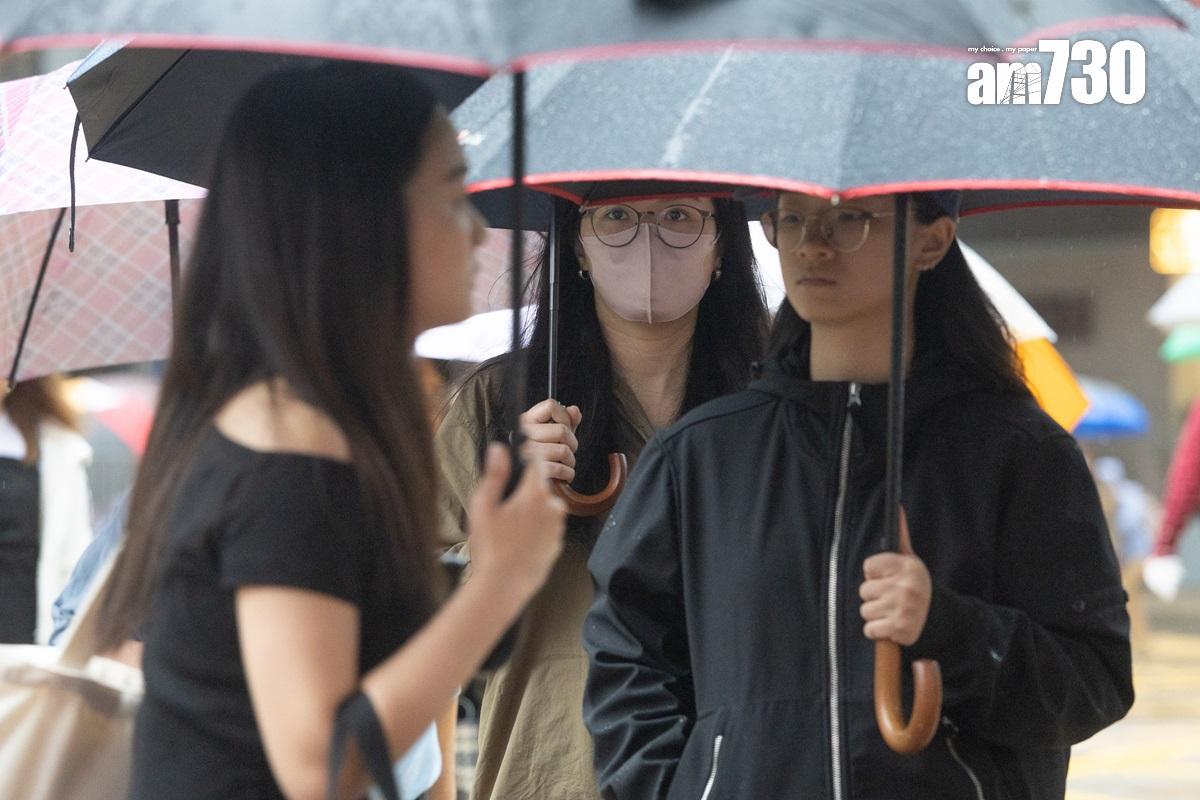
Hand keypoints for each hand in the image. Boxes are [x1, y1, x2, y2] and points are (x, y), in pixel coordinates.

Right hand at [467, 443, 566, 597]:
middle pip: (540, 487)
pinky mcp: (557, 546)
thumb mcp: (484, 506)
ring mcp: (557, 528)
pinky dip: (536, 530)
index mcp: (535, 494)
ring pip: (545, 509)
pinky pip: (547, 529)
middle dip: (525, 491)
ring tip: (509, 528)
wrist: (503, 586)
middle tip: (504, 506)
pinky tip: (517, 542)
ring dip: (532, 511)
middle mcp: (553, 508)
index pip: (537, 461)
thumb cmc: (491, 546)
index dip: (527, 455)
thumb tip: (499, 449)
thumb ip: (494, 474)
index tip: (519, 454)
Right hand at [518, 399, 581, 482]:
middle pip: (562, 430)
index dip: (564, 416)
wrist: (527, 483)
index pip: (551, 406)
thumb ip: (565, 421)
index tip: (565, 427)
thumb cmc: (542, 456)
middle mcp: (523, 435)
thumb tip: (574, 411)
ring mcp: (526, 453)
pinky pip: (559, 469)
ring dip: (570, 461)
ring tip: (565, 464)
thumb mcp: (553, 434)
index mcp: (526, 421)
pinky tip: (563, 474)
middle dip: (572, 443)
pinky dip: (567, 474)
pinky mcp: (532, 472)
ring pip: (563, 450)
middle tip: (568, 451)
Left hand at [859, 509, 931, 646]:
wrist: (938, 617)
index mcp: (907, 566)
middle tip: (892, 597)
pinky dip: (878, 631)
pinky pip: (870, 630)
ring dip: (876, 615)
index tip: (889, 578)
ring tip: (893, 611)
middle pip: (864, 590)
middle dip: (875, 596)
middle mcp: (906, 586)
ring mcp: (904, 609)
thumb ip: (901, 535)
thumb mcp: (910, 559)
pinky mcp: (901, 630)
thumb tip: (897, 506)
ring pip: (865, 611)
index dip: (875, 574)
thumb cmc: (915, 585)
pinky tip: (892, 625)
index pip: (868, 567)